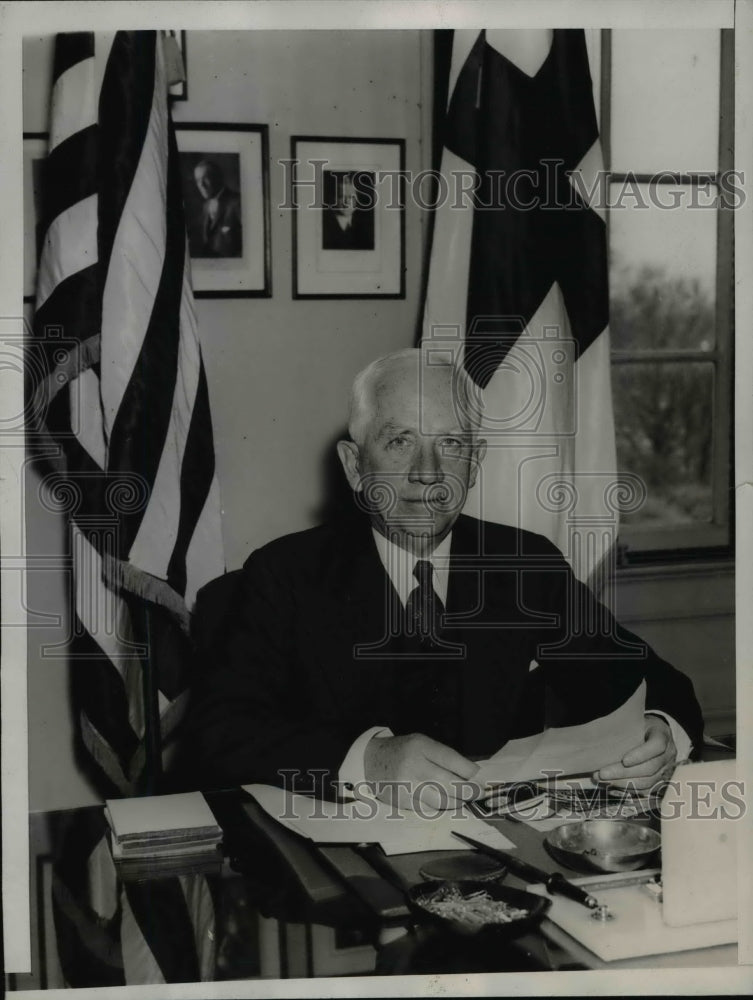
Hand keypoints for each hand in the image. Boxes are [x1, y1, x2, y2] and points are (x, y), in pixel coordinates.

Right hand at [363, 732, 480, 810]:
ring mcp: (406, 785)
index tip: (481, 780)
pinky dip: (439, 808)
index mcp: (421, 746)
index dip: (470, 772)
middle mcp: (413, 765)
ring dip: (456, 802)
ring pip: (440, 800)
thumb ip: (444, 757)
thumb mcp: (422, 744)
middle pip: (449, 783)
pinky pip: (427, 809)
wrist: (370, 760)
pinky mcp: (401, 801)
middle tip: (478, 794)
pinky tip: (445, 804)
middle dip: (468, 791)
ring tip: (462, 799)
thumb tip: (472, 774)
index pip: (452, 760)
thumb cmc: (403, 751)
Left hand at [594, 717, 676, 790]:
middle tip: (602, 773)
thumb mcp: (635, 721)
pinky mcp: (659, 782)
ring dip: (623, 784)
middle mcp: (668, 755)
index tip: (624, 760)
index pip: (657, 746)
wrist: (656, 735)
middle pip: (649, 768)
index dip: (641, 755)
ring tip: (603, 780)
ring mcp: (665, 770)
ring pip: (647, 783)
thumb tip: (601, 738)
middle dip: (623, 773)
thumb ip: (625, 728)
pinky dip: (627, 790)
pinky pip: (645, 791)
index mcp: (662, 735)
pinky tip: (611, 786)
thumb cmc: (640, 727)